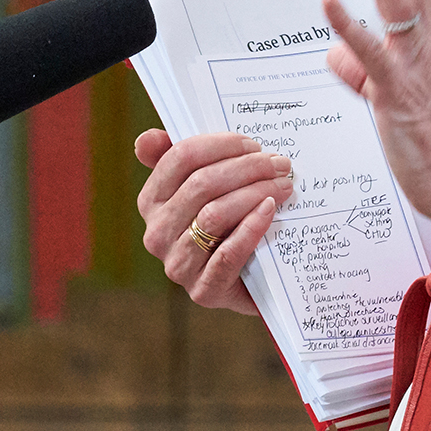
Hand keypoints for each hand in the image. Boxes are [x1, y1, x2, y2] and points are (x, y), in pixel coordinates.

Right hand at [135, 129, 295, 315]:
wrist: (251, 282)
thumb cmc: (227, 224)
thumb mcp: (204, 190)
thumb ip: (180, 159)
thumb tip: (147, 139)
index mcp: (151, 201)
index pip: (179, 159)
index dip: (220, 145)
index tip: (253, 144)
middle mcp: (157, 234)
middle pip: (201, 185)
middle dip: (246, 168)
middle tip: (279, 164)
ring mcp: (178, 265)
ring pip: (214, 215)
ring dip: (254, 193)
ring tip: (283, 185)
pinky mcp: (203, 291)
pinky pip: (228, 254)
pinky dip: (251, 228)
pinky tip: (270, 211)